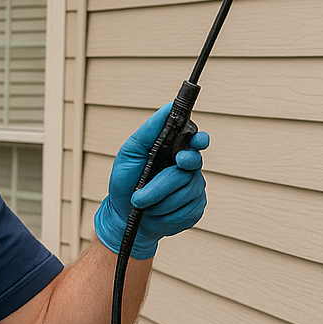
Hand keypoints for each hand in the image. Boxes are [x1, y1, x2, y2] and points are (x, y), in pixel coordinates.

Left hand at [94, 102, 210, 258]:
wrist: (123, 216)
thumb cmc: (126, 181)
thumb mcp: (130, 152)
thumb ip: (150, 130)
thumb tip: (169, 107)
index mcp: (176, 149)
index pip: (197, 139)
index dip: (199, 140)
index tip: (196, 142)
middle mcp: (189, 167)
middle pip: (189, 168)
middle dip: (163, 182)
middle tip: (145, 193)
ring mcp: (195, 188)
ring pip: (186, 192)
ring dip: (158, 201)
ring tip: (143, 203)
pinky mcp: (195, 209)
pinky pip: (187, 211)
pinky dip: (166, 215)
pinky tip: (156, 214)